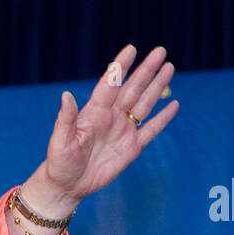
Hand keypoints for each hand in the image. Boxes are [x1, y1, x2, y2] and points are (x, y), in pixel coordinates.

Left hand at [35, 44, 178, 204]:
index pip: (110, 85)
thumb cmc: (60, 162)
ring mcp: (123, 131)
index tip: (131, 49)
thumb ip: (66, 119)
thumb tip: (66, 95)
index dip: (120, 67)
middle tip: (161, 51)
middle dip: (147, 70)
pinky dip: (163, 118)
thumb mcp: (60, 141)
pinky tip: (173, 105)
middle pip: (133, 88)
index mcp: (94, 113)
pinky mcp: (131, 148)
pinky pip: (151, 130)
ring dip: (157, 87)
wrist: (68, 185)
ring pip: (144, 104)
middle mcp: (111, 117)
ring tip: (169, 67)